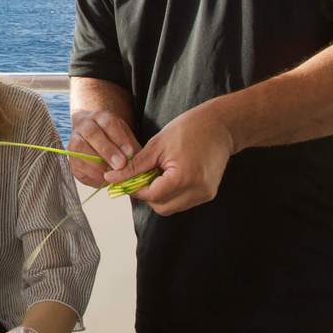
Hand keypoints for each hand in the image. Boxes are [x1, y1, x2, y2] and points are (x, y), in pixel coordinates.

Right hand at [67, 109, 140, 186]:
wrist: (91, 136)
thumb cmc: (112, 138)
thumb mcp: (125, 137)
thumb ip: (132, 148)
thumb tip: (139, 163)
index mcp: (101, 118)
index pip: (109, 124)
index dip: (119, 139)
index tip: (130, 153)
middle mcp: (85, 126)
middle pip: (92, 135)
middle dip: (107, 151)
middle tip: (120, 165)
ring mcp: (74, 140)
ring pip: (80, 150)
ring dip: (96, 165)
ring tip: (111, 175)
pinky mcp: (70, 157)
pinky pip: (76, 165)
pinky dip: (89, 174)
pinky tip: (102, 180)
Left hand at [106, 103, 233, 214]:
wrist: (221, 125)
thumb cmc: (189, 129)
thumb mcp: (157, 146)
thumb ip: (134, 167)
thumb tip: (112, 179)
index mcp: (183, 177)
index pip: (151, 196)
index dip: (136, 189)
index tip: (126, 179)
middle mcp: (197, 190)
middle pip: (161, 207)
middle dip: (148, 194)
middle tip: (142, 176)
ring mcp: (205, 194)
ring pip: (172, 207)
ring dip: (160, 195)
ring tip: (158, 173)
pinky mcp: (209, 194)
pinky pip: (183, 201)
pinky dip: (172, 193)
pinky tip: (170, 175)